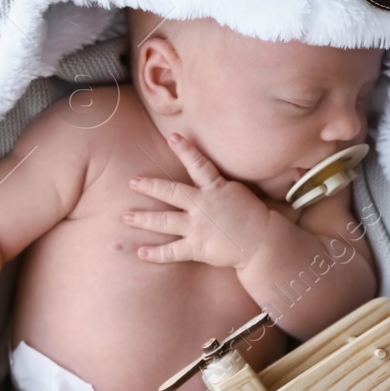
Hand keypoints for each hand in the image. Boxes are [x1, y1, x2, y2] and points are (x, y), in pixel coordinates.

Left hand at [124, 131, 274, 269]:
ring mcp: (199, 227)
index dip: (186, 150)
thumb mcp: (236, 192)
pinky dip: (156, 253)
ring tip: (126, 216)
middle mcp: (203, 206)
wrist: (263, 242)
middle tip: (132, 182)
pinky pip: (172, 251)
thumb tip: (203, 173)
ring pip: (165, 221)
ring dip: (144, 219)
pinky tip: (141, 253)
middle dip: (150, 186)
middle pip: (171, 193)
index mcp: (216, 189)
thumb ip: (216, 184)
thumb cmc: (252, 216)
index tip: (173, 137)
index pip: (199, 165)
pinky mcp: (198, 248)